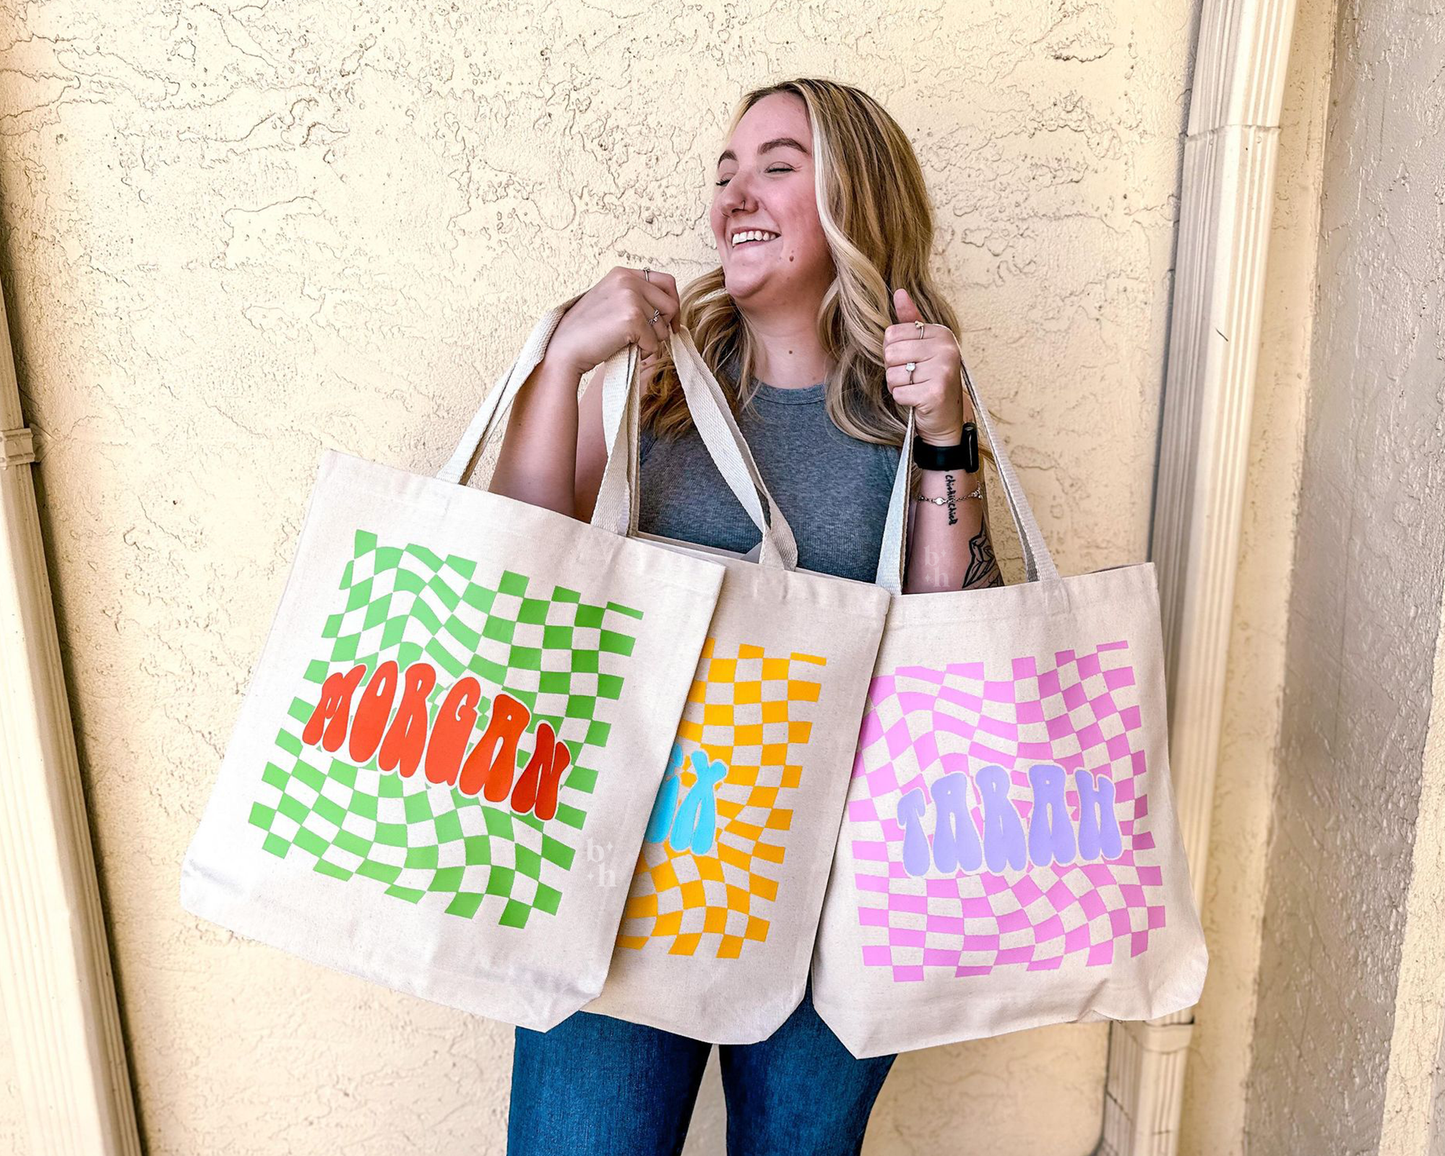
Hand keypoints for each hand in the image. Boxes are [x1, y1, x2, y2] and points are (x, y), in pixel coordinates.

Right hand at [547, 266, 680, 379]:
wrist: (565, 348)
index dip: (673, 303)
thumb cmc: (586, 331)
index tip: (671, 321)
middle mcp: (628, 280)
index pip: (667, 282)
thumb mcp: (610, 300)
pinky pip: (654, 343)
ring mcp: (630, 298)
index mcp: (623, 273)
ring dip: (651, 342)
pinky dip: (643, 352)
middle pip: (671, 305)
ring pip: (663, 327)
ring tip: (628, 344)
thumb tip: (668, 307)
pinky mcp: (632, 319)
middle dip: (664, 326)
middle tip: (648, 339)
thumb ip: (634, 296)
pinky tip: (624, 350)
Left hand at [884, 287, 974, 445]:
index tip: (911, 361)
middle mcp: (946, 348)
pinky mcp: (935, 393)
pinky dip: (903, 399)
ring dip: (898, 386)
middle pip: (890, 353)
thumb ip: (910, 321)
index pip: (892, 334)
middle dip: (894, 369)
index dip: (893, 351)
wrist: (947, 416)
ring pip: (893, 374)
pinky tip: (917, 400)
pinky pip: (899, 392)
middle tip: (912, 377)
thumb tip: (899, 292)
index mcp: (941, 333)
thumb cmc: (931, 379)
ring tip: (915, 388)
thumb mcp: (923, 347)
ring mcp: (943, 370)